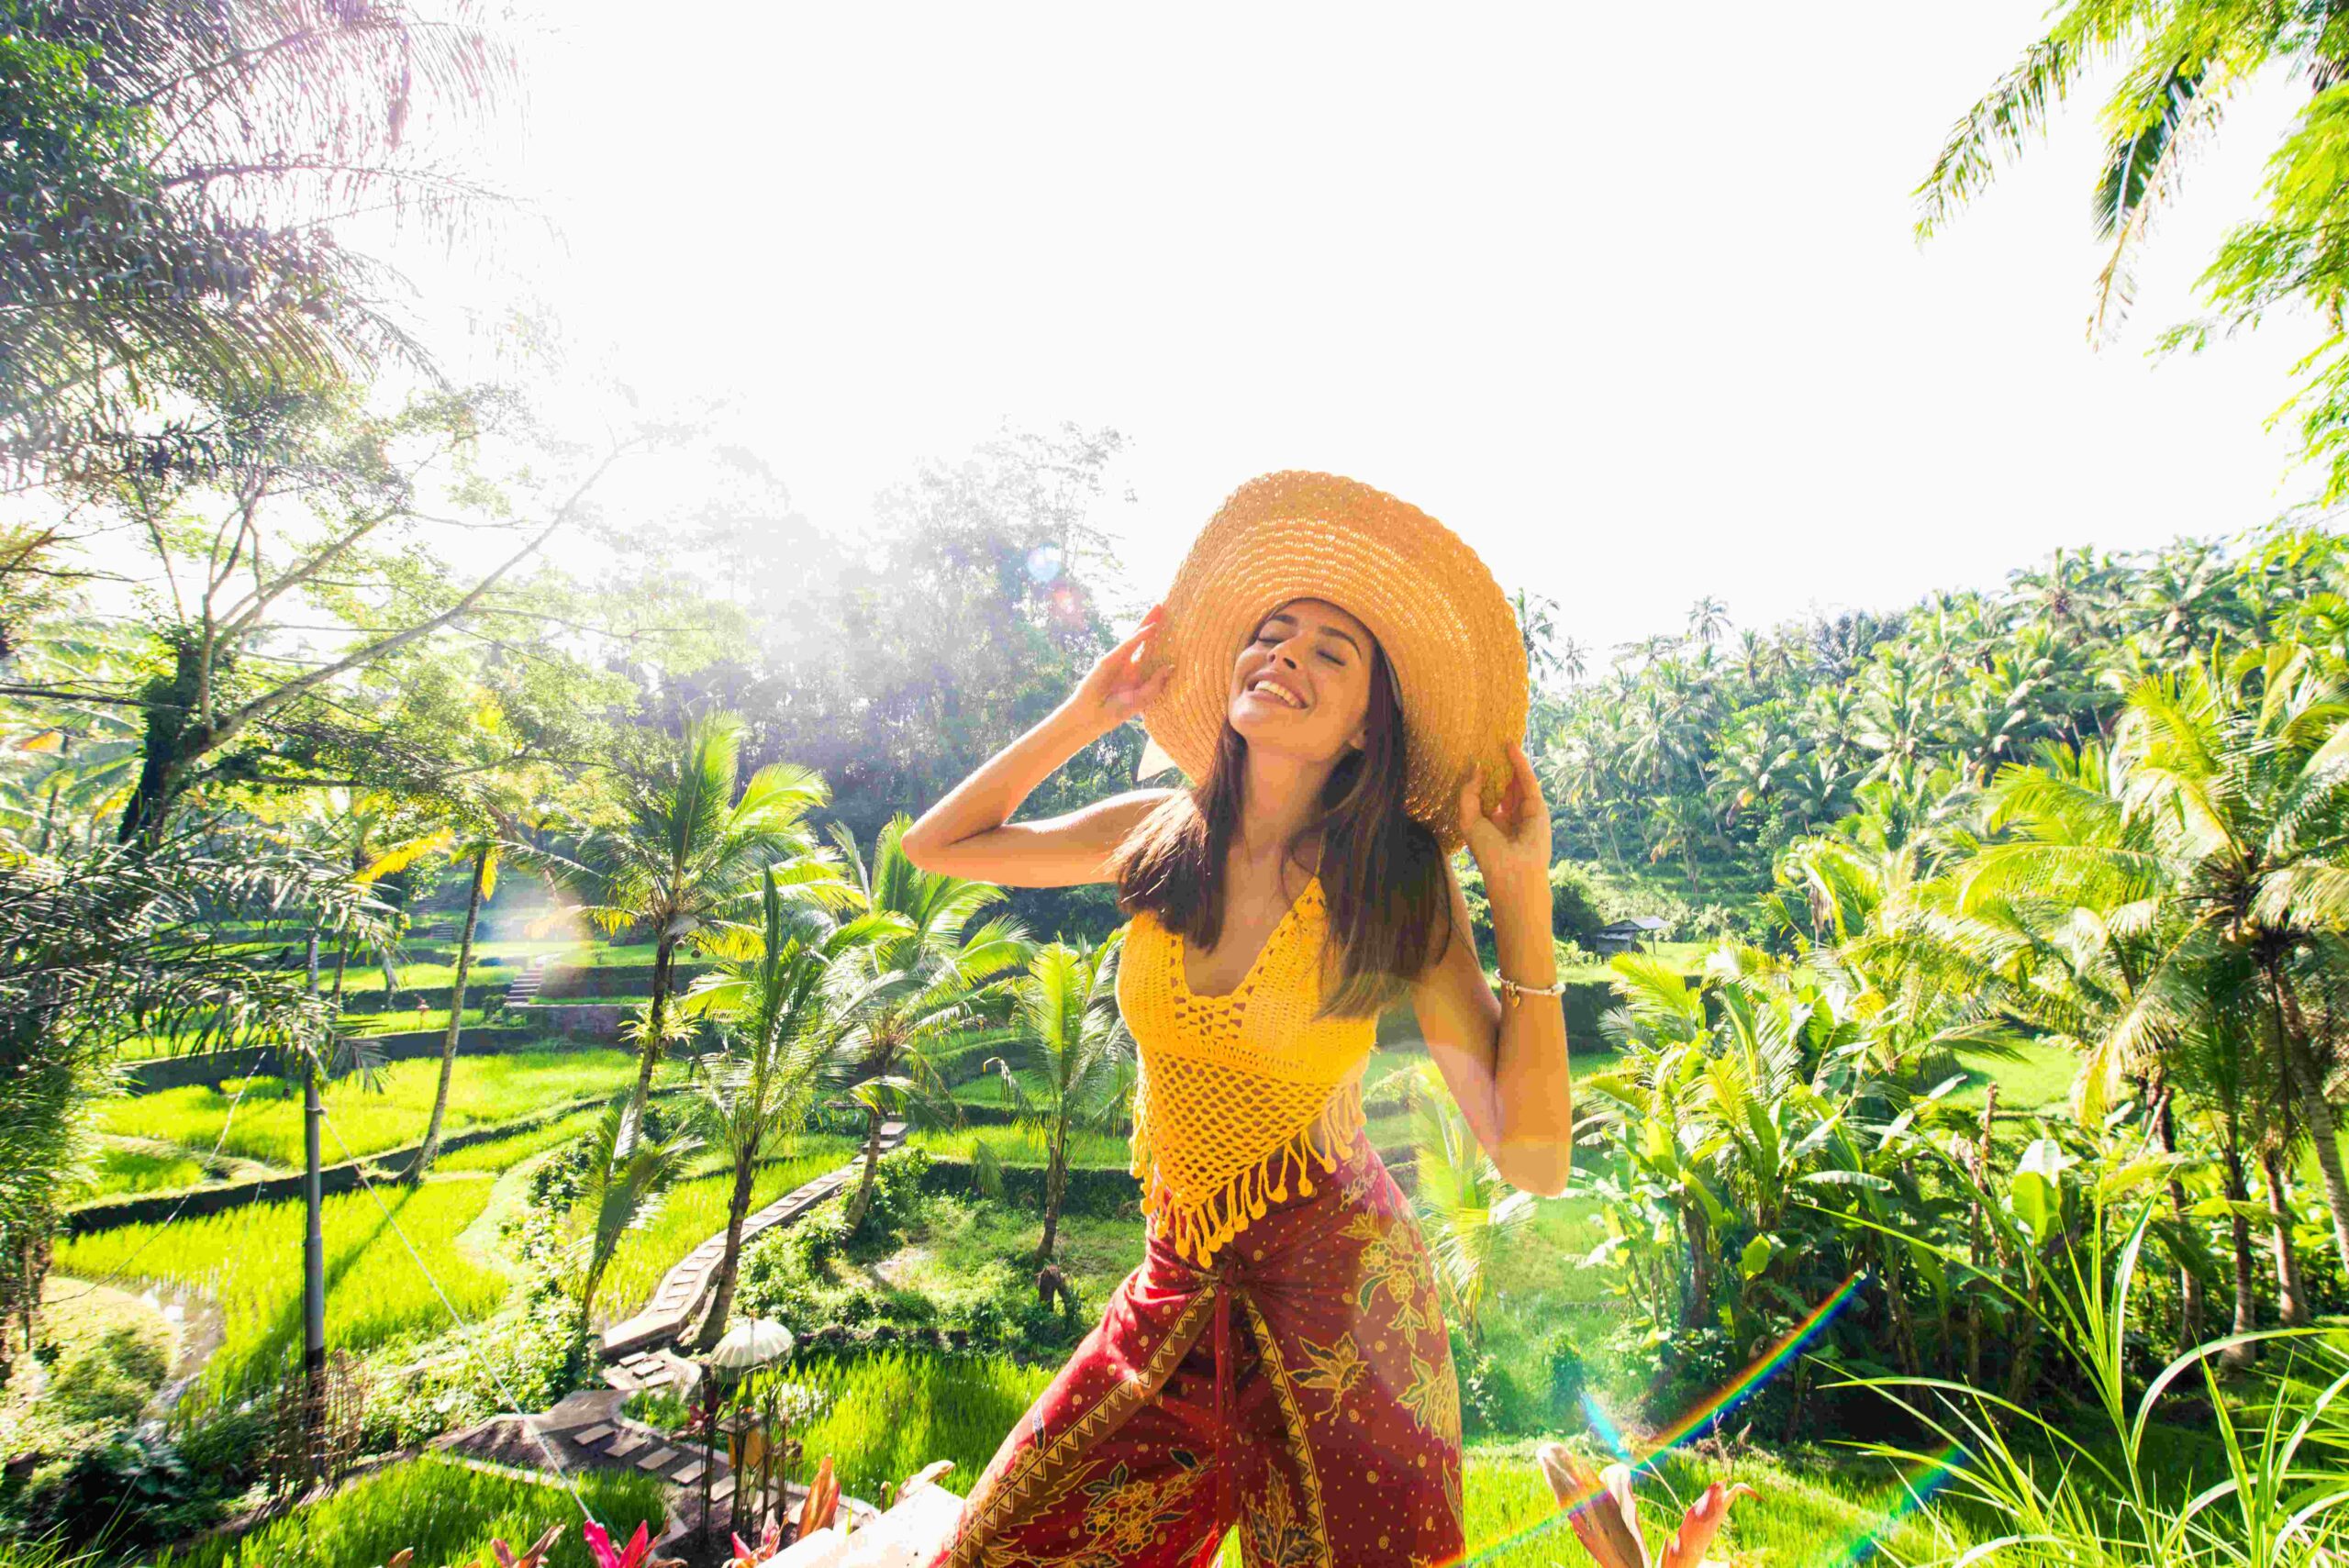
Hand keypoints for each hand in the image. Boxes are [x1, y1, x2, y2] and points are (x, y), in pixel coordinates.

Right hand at [1066, 602, 1172, 734]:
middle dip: (1153, 622)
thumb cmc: (1115, 710)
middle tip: (1166, 606)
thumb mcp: (1142, 699)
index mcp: (1137, 672)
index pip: (1152, 651)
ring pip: (1135, 636)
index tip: (1176, 627)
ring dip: (1147, 622)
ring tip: (1159, 608)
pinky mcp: (1109, 660)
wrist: (1092, 717)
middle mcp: (1129, 662)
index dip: (1162, 639)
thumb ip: (1155, 684)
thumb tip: (1170, 666)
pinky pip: (1127, 646)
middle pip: (1144, 638)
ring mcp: (1118, 659)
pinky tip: (1150, 628)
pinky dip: (1139, 637)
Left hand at [1457, 740, 1551, 893]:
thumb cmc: (1488, 851)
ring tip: (1498, 738)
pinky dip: (1520, 764)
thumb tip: (1477, 767)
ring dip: (1508, 760)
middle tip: (1487, 742)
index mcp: (1493, 822)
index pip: (1488, 794)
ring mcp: (1525, 811)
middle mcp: (1510, 816)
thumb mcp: (1469, 819)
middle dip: (1497, 765)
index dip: (1483, 776)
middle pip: (1503, 784)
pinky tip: (1510, 748)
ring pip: (1516, 780)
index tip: (1476, 756)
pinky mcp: (1538, 807)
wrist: (1513, 872)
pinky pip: (1527, 781)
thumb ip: (1469, 792)